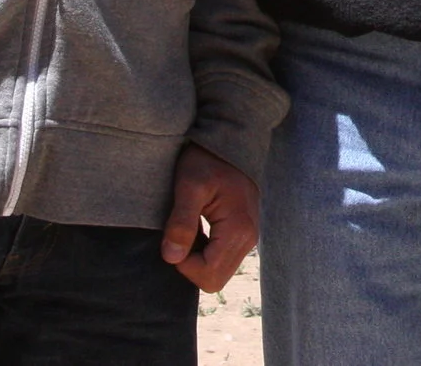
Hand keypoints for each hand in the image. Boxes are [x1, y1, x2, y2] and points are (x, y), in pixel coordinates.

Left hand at [162, 143, 260, 291]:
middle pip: (214, 279)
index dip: (183, 263)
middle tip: (181, 234)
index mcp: (238, 230)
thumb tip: (171, 258)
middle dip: (191, 264)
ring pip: (218, 271)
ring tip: (190, 228)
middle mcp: (249, 239)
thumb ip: (181, 223)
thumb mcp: (189, 186)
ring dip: (197, 258)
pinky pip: (222, 258)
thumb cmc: (207, 159)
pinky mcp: (244, 233)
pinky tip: (198, 228)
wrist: (230, 140)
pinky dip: (205, 252)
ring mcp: (249, 237)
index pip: (207, 275)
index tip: (175, 236)